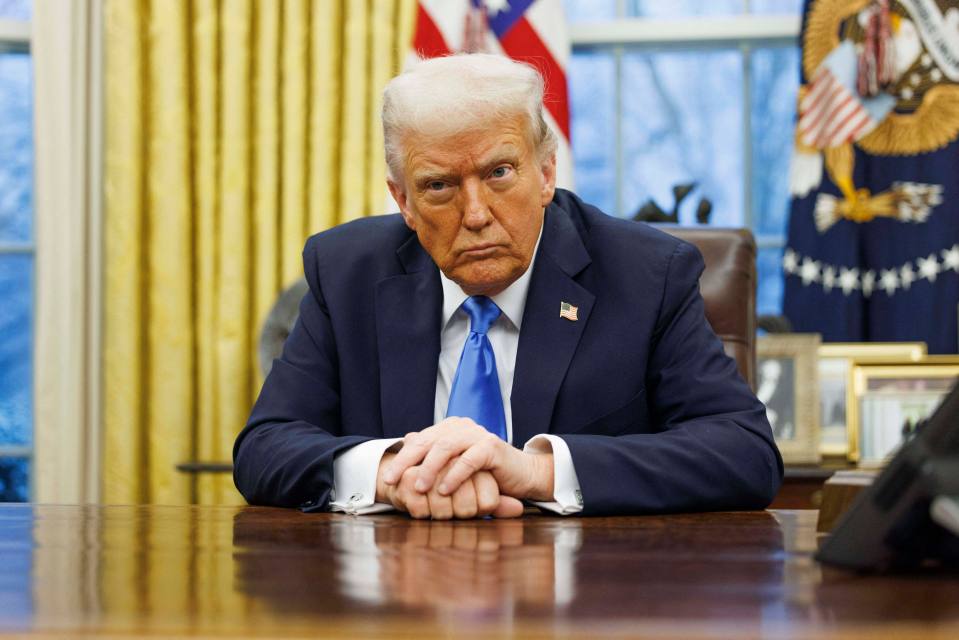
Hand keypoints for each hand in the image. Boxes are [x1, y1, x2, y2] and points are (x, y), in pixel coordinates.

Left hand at [380, 418, 553, 501]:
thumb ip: (433, 453)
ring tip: (419, 488)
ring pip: (446, 447)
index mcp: (449, 428)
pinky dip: (455, 475)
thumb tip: (406, 439)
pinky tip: (445, 490)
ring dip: (429, 468)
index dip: (401, 458)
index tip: (386, 479)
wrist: (520, 475)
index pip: (419, 441)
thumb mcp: (454, 466)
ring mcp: (477, 434)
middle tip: (392, 481)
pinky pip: (469, 460)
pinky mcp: (492, 447)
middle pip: (428, 441)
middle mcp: (461, 427)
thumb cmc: (484, 473)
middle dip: (407, 462)